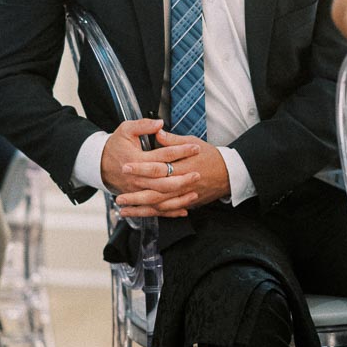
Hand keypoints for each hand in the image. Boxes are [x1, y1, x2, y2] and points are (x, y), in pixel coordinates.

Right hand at [101, 119, 200, 217]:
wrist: (100, 164)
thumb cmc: (116, 146)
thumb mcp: (126, 130)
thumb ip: (143, 125)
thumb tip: (160, 123)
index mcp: (136, 159)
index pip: (163, 156)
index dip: (180, 151)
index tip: (195, 147)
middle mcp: (137, 178)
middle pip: (163, 181)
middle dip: (182, 178)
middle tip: (198, 173)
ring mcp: (138, 190)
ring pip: (161, 197)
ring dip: (179, 196)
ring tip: (195, 192)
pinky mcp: (138, 198)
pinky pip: (156, 208)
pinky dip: (170, 211)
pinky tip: (185, 209)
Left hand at [114, 129, 229, 217]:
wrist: (228, 173)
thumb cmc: (210, 156)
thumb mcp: (193, 142)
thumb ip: (173, 140)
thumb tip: (157, 132)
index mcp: (182, 166)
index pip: (157, 167)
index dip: (140, 168)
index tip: (125, 166)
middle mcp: (183, 183)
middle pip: (156, 192)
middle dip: (136, 196)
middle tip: (118, 196)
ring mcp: (184, 196)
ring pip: (159, 205)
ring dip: (141, 208)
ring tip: (123, 209)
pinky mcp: (186, 202)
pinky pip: (167, 211)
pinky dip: (153, 214)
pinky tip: (139, 214)